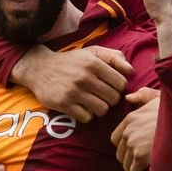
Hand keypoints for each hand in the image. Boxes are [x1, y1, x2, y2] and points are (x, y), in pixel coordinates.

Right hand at [11, 45, 133, 122]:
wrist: (40, 68)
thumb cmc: (72, 61)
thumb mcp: (92, 52)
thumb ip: (114, 57)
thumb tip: (131, 71)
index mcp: (94, 63)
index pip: (121, 83)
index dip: (119, 87)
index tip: (111, 86)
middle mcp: (84, 77)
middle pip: (113, 98)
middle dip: (111, 99)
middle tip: (103, 96)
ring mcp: (74, 92)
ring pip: (102, 110)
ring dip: (100, 108)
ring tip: (94, 102)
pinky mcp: (64, 104)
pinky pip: (87, 118)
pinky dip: (87, 115)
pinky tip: (82, 107)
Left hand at [110, 87, 159, 170]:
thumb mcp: (158, 99)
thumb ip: (143, 96)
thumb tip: (128, 97)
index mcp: (130, 118)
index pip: (116, 139)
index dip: (124, 147)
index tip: (134, 152)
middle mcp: (128, 131)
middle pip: (120, 154)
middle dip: (129, 161)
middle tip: (141, 166)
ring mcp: (133, 144)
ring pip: (127, 165)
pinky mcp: (141, 156)